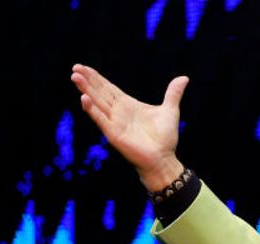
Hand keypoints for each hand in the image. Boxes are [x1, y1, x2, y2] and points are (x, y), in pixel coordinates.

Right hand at [70, 64, 188, 191]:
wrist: (164, 159)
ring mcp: (114, 122)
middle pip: (100, 92)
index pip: (108, 87)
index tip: (84, 67)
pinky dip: (93, 109)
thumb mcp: (170, 111)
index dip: (96, 77)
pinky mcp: (114, 133)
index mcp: (128, 104)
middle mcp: (118, 112)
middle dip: (88, 80)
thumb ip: (173, 94)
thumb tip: (184, 78)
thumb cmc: (165, 138)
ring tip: (75, 77)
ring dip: (86, 90)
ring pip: (97, 102)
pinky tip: (84, 98)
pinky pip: (101, 119)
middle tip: (75, 67)